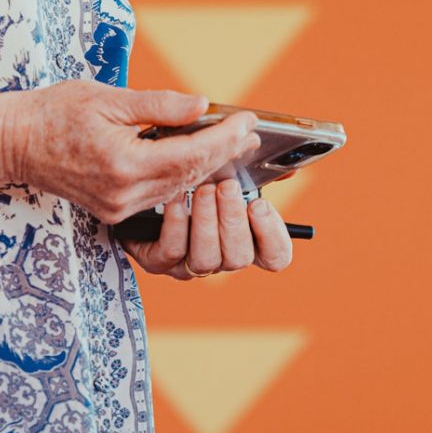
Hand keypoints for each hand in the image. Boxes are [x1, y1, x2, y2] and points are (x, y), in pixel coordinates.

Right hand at [3, 82, 257, 225]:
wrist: (14, 142)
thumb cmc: (55, 113)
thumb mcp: (108, 98)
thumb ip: (159, 106)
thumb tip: (202, 105)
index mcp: (123, 165)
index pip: (189, 155)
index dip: (223, 139)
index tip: (247, 122)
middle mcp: (124, 195)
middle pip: (188, 176)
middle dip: (223, 153)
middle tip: (250, 133)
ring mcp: (118, 208)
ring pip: (177, 188)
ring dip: (207, 166)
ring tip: (234, 143)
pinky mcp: (113, 210)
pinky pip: (159, 194)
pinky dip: (182, 175)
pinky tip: (199, 159)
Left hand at [122, 175, 295, 279]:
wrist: (143, 182)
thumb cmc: (193, 176)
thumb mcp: (227, 169)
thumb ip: (258, 172)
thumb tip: (288, 169)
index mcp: (246, 238)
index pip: (276, 256)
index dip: (273, 236)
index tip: (260, 204)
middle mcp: (221, 256)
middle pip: (240, 258)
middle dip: (234, 220)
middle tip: (226, 186)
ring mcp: (189, 264)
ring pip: (206, 260)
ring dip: (206, 222)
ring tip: (201, 190)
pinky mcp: (157, 261)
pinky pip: (170, 253)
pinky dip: (175, 225)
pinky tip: (173, 200)